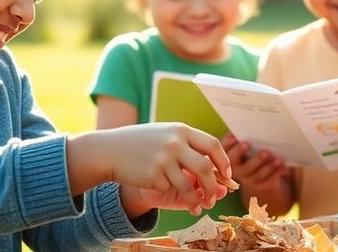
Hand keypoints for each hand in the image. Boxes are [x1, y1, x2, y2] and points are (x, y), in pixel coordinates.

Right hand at [95, 123, 230, 213]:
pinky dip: (166, 191)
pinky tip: (158, 187)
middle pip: (205, 168)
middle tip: (214, 197)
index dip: (223, 161)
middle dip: (212, 186)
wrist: (109, 150)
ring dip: (195, 200)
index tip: (227, 174)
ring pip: (188, 185)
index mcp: (181, 130)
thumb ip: (187, 147)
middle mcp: (175, 143)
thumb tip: (216, 171)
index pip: (212, 145)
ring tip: (196, 208)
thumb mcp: (165, 135)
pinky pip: (168, 189)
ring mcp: (164, 159)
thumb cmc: (140, 143)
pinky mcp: (153, 175)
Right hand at [223, 134, 286, 191]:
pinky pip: (269, 181)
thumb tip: (247, 121)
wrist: (256, 170)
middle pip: (242, 168)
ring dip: (268, 167)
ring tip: (277, 159)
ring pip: (257, 175)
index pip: (224, 152)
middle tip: (264, 151)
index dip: (227, 145)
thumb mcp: (242, 141)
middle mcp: (235, 170)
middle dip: (253, 160)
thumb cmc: (247, 148)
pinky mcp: (260, 185)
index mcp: (227, 157)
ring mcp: (247, 179)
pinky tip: (283, 165)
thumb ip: (241, 134)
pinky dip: (276, 172)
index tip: (234, 137)